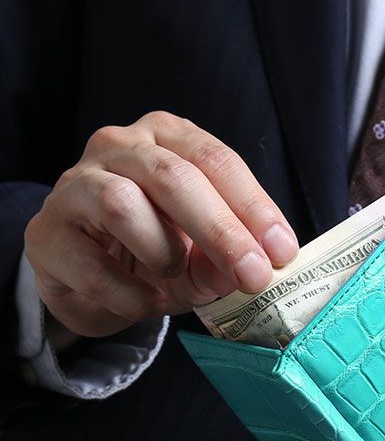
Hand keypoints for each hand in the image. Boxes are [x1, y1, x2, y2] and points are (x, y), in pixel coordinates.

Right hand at [24, 111, 297, 337]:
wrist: (92, 281)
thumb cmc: (158, 251)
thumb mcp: (205, 255)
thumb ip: (228, 259)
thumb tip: (253, 271)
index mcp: (169, 139)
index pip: (217, 160)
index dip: (254, 208)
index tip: (283, 252)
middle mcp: (119, 147)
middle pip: (173, 177)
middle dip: (222, 231)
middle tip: (255, 276)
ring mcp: (75, 184)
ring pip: (122, 204)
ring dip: (163, 252)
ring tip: (172, 275)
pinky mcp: (46, 232)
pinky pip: (90, 262)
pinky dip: (127, 293)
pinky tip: (143, 302)